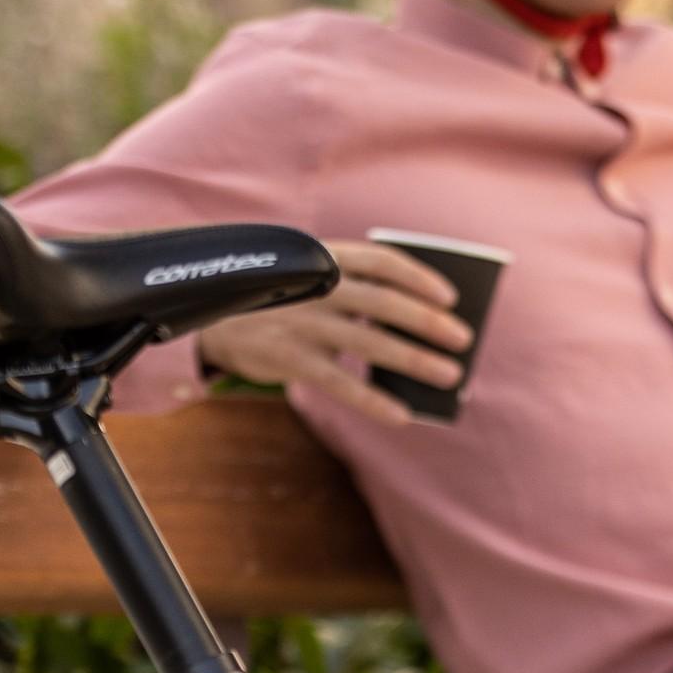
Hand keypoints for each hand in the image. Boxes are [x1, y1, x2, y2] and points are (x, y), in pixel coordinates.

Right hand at [195, 238, 470, 428]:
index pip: (382, 260)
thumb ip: (354, 292)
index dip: (420, 278)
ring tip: (449, 376)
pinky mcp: (289, 359)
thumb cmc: (279, 300)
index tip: (451, 297)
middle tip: (464, 341)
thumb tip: (416, 329)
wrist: (209, 319)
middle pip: (384, 303)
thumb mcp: (309, 279)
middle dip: (429, 322)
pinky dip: (375, 401)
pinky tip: (402, 416)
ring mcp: (302, 323)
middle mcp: (316, 286)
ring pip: (370, 343)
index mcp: (325, 257)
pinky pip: (341, 384)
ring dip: (416, 360)